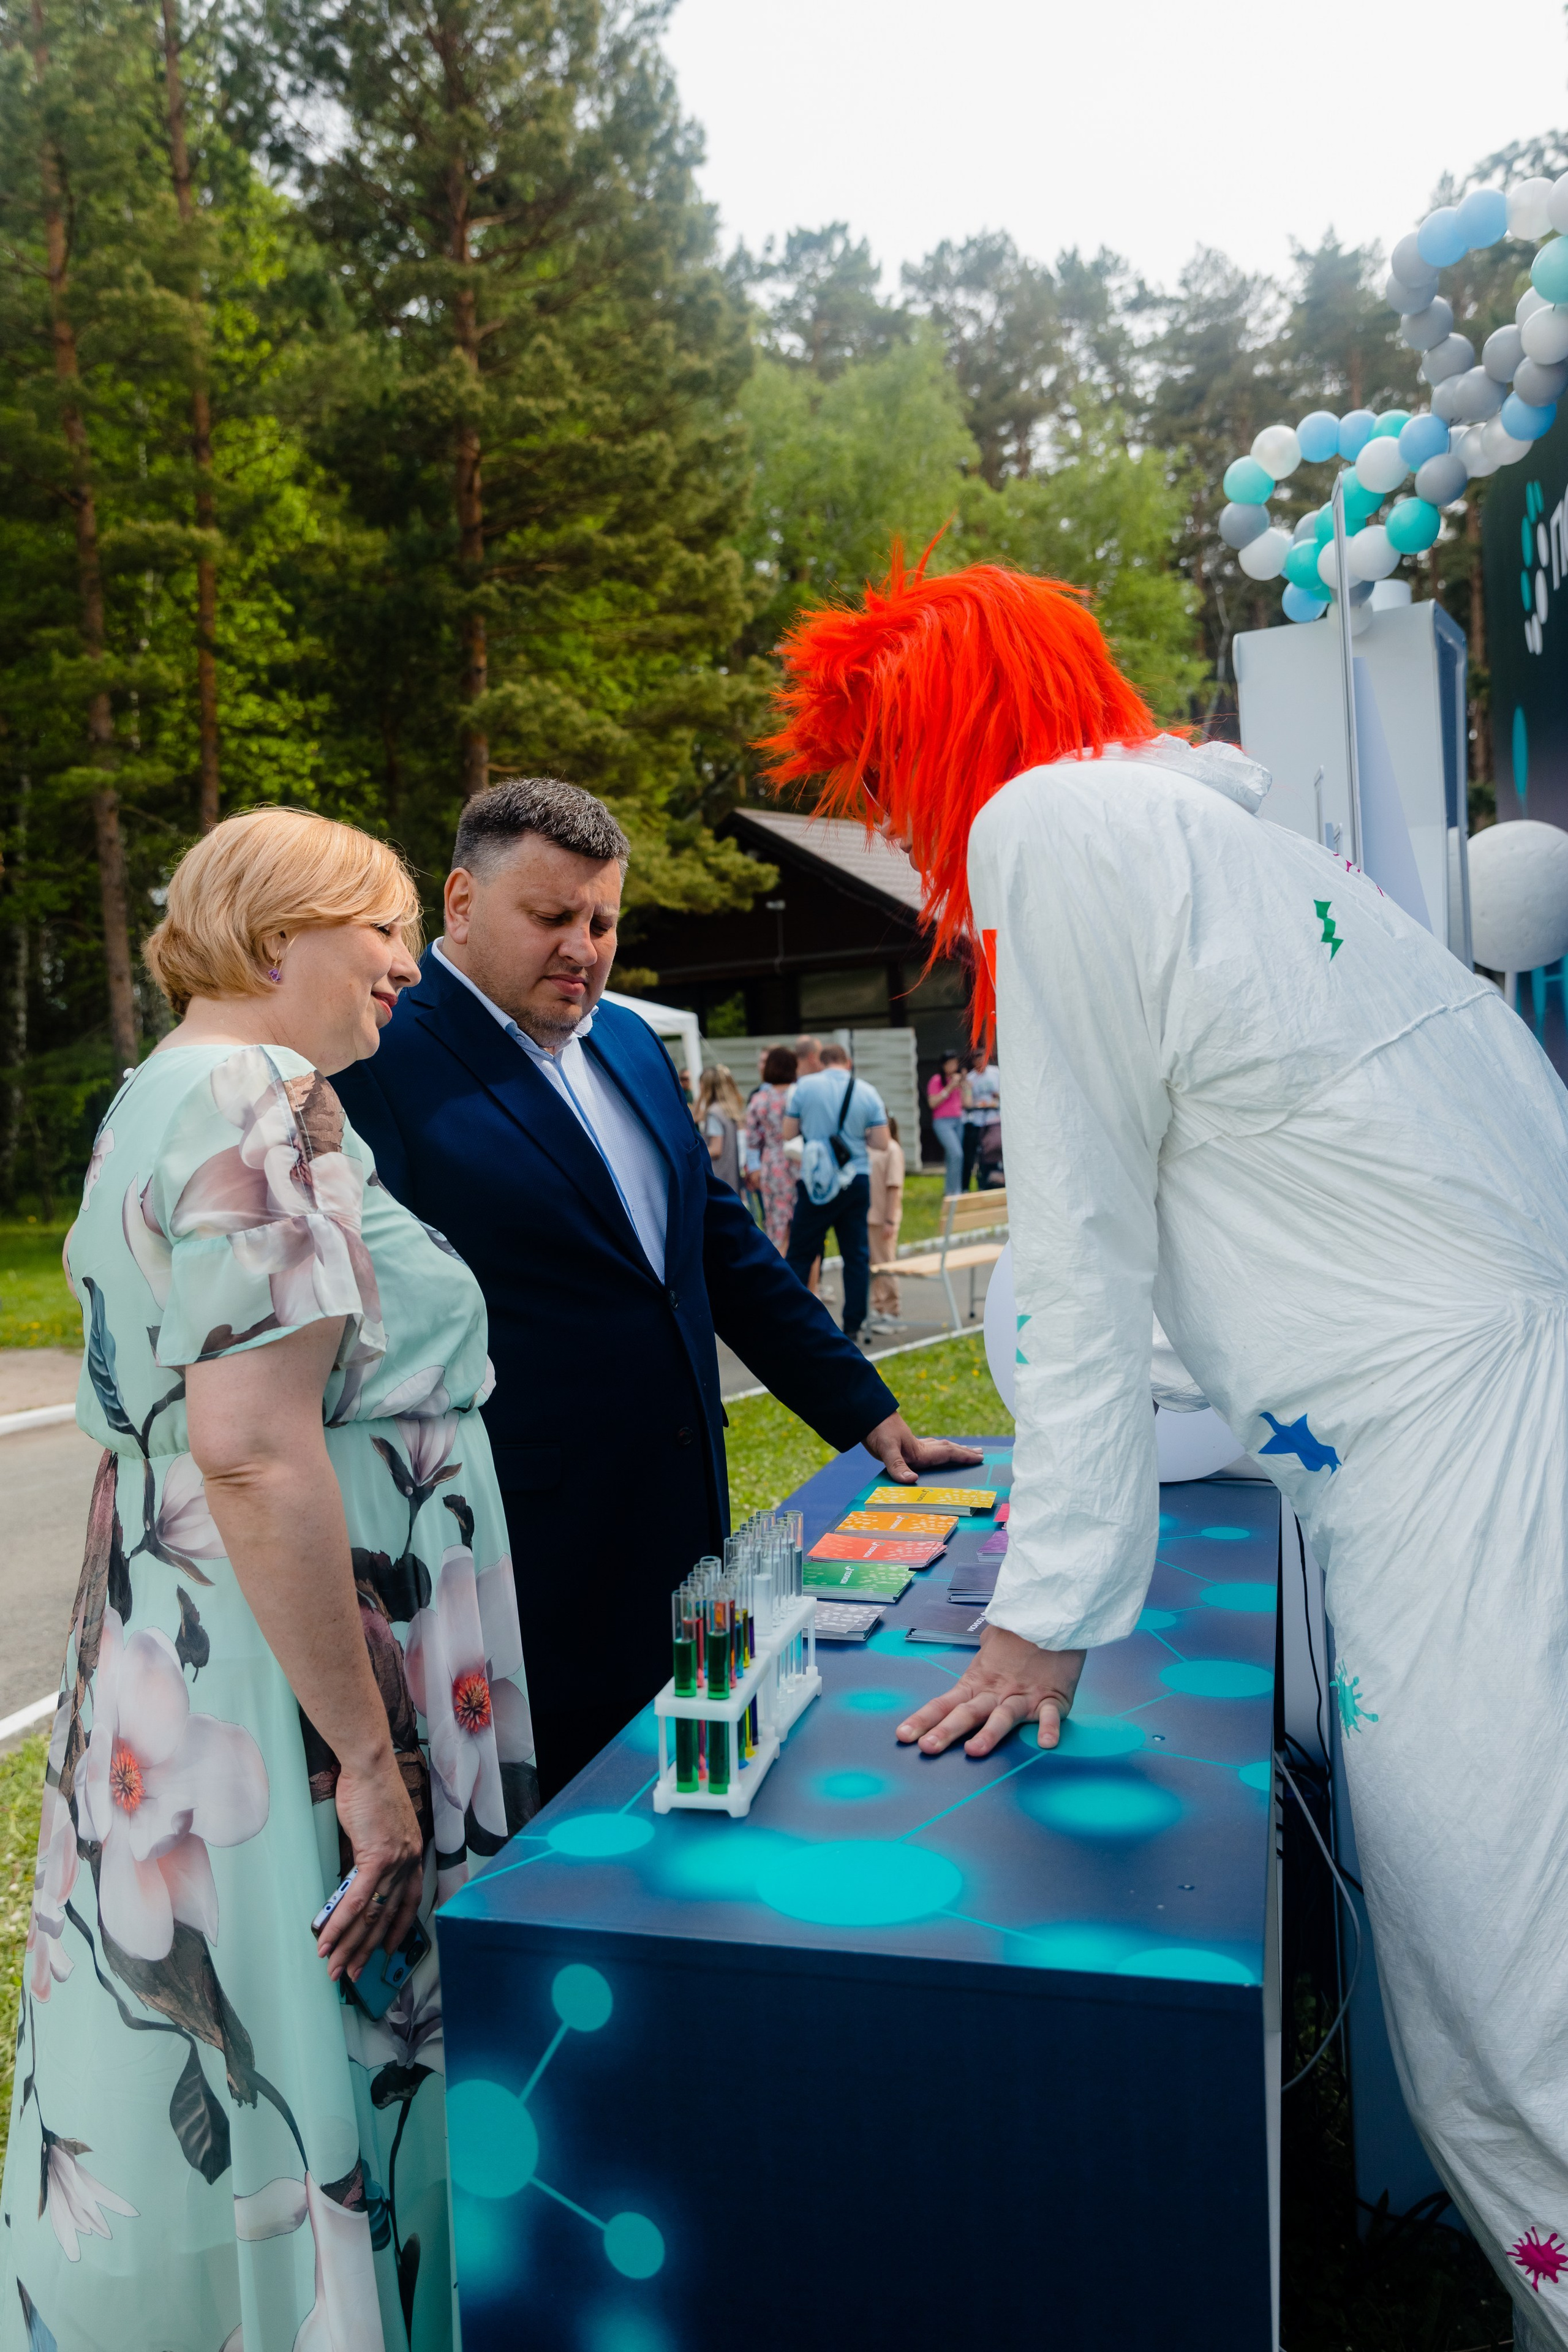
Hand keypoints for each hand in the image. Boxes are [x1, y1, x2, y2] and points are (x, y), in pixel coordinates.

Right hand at [315, 1748, 423, 1983]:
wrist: (370, 1766)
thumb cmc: (371, 1791)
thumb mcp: (379, 1828)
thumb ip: (375, 1855)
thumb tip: (359, 1879)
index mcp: (413, 1855)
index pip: (410, 1902)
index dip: (399, 1930)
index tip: (389, 1952)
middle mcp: (410, 1862)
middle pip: (388, 1916)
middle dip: (367, 1949)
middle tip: (352, 1973)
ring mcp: (395, 1861)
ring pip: (371, 1915)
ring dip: (349, 1945)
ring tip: (334, 1968)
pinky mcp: (376, 1857)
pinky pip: (356, 1900)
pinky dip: (339, 1924)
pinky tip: (327, 1941)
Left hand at [860, 1412, 983, 1484]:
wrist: (864, 1414)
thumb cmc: (876, 1430)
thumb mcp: (885, 1448)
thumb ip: (897, 1465)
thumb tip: (912, 1480)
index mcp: (920, 1451)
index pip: (947, 1453)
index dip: (964, 1456)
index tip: (980, 1458)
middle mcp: (919, 1448)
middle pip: (947, 1449)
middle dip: (963, 1453)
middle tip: (980, 1454)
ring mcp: (911, 1445)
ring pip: (937, 1447)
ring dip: (951, 1450)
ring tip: (961, 1451)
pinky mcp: (902, 1444)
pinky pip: (926, 1448)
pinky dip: (935, 1450)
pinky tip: (930, 1451)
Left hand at [895, 1625, 1084, 1757]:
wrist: (1052, 1616)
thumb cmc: (1020, 1630)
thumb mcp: (993, 1642)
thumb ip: (983, 1653)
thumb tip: (981, 1648)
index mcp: (977, 1681)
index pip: (945, 1702)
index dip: (924, 1719)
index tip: (903, 1736)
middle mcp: (996, 1692)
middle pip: (968, 1713)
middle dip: (947, 1731)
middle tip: (928, 1748)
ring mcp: (1023, 1696)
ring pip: (1003, 1717)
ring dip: (989, 1734)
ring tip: (975, 1750)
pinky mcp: (1051, 1698)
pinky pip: (1049, 1715)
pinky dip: (1048, 1728)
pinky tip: (1045, 1743)